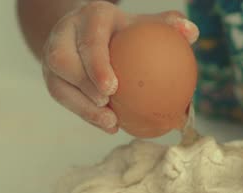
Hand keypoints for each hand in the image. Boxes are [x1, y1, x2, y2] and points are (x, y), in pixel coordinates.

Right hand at [42, 1, 198, 132]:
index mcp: (90, 17)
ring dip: (81, 106)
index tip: (112, 88)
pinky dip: (85, 114)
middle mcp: (65, 32)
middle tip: (107, 103)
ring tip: (110, 121)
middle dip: (82, 84)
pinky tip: (109, 126)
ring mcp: (53, 54)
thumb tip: (191, 32)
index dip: (96, 63)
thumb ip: (168, 26)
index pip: (89, 39)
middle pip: (62, 59)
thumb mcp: (146, 25)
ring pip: (57, 82)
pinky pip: (63, 97)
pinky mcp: (52, 76)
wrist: (93, 34)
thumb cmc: (129, 32)